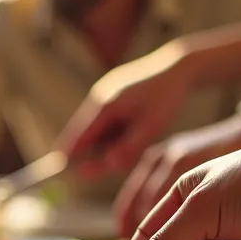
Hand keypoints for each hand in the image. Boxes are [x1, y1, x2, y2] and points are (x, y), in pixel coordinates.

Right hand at [59, 43, 197, 176]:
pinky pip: (105, 121)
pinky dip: (111, 133)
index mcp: (105, 106)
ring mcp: (105, 96)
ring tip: (132, 141)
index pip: (78, 137)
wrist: (178, 67)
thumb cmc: (166, 98)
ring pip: (95, 129)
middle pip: (83, 134)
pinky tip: (132, 132)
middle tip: (96, 169)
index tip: (62, 172)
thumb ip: (129, 147)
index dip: (69, 155)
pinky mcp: (113, 96)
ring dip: (103, 143)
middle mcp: (99, 99)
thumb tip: (109, 165)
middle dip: (88, 152)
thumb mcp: (151, 126)